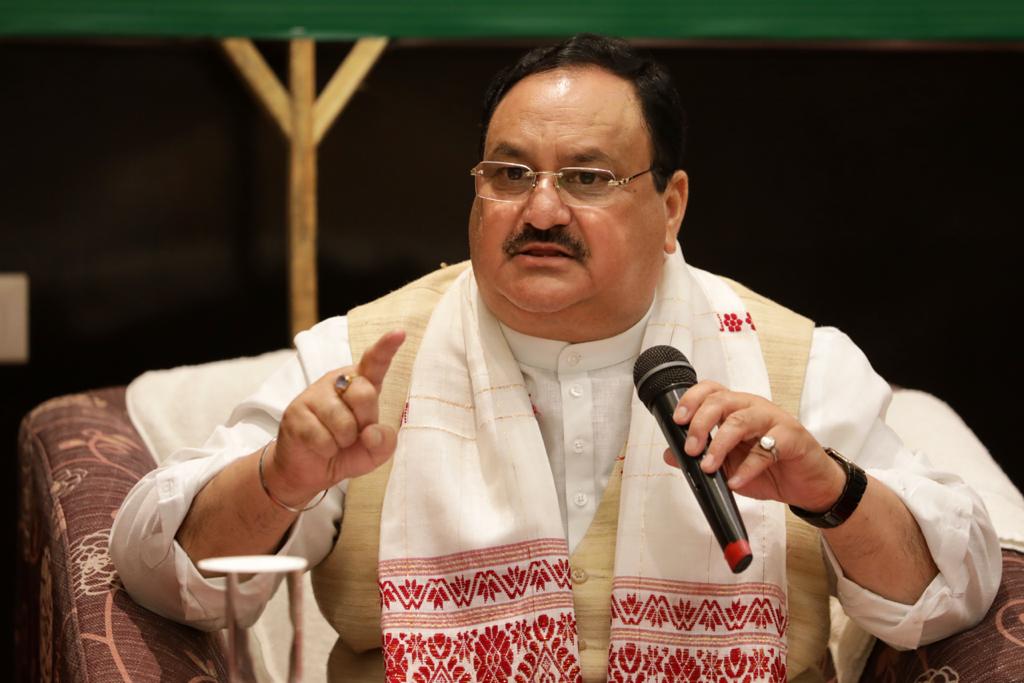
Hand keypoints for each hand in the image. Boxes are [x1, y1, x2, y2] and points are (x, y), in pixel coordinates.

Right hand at [265, 330, 405, 506]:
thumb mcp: (375, 451)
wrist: (309, 471)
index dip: (386, 348)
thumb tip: (371, 433)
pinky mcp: (295, 412)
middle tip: (353, 433)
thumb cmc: (346, 452)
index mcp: (361, 383)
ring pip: (343, 422)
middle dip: (364, 421)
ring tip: (334, 440)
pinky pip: (323, 438)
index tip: (400, 333)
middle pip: (364, 394)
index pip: (374, 362)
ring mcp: (313, 394)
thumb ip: (384, 442)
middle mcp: (337, 382)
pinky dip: (326, 450)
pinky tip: (319, 446)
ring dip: (343, 441)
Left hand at [662, 380, 845, 511]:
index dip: (691, 400)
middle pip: (721, 402)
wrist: (806, 485)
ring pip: (741, 421)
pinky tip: (735, 482)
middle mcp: (753, 408)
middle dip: (700, 424)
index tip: (677, 420)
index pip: (710, 390)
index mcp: (736, 408)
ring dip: (719, 445)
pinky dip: (747, 468)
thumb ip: (701, 457)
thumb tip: (669, 454)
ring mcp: (774, 420)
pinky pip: (766, 449)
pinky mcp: (792, 438)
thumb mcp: (728, 466)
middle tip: (691, 449)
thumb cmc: (769, 469)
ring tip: (708, 466)